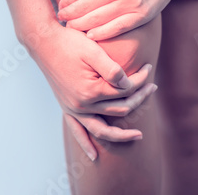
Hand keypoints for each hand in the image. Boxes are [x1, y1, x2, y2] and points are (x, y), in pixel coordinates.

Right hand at [29, 23, 156, 160]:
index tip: (148, 66)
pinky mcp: (67, 108)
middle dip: (139, 98)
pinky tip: (94, 155)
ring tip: (138, 136)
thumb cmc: (69, 42)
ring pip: (102, 129)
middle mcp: (82, 105)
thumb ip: (113, 70)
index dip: (140, 80)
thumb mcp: (94, 51)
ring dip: (121, 134)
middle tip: (153, 86)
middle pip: (119, 109)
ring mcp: (73, 108)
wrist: (44, 42)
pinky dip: (86, 144)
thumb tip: (129, 85)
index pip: (125, 91)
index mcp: (91, 91)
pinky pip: (77, 131)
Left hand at [57, 0, 183, 40]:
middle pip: (86, 6)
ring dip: (81, 25)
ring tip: (71, 28)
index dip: (67, 0)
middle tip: (61, 19)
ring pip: (98, 19)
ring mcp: (131, 1)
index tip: (60, 6)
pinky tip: (90, 35)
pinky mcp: (141, 15)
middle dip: (70, 15)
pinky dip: (101, 33)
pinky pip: (117, 28)